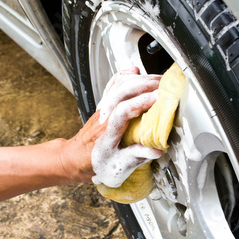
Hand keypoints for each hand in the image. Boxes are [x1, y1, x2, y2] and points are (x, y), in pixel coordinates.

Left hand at [59, 68, 161, 185]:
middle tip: (164, 85)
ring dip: (139, 79)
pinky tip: (135, 71)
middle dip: (144, 85)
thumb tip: (156, 150)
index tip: (158, 98)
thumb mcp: (117, 167)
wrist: (74, 159)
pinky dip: (124, 75)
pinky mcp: (104, 106)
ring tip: (157, 80)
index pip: (123, 110)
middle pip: (122, 92)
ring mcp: (102, 109)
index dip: (141, 102)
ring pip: (118, 86)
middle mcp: (103, 117)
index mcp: (107, 133)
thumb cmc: (94, 164)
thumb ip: (136, 157)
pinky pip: (113, 86)